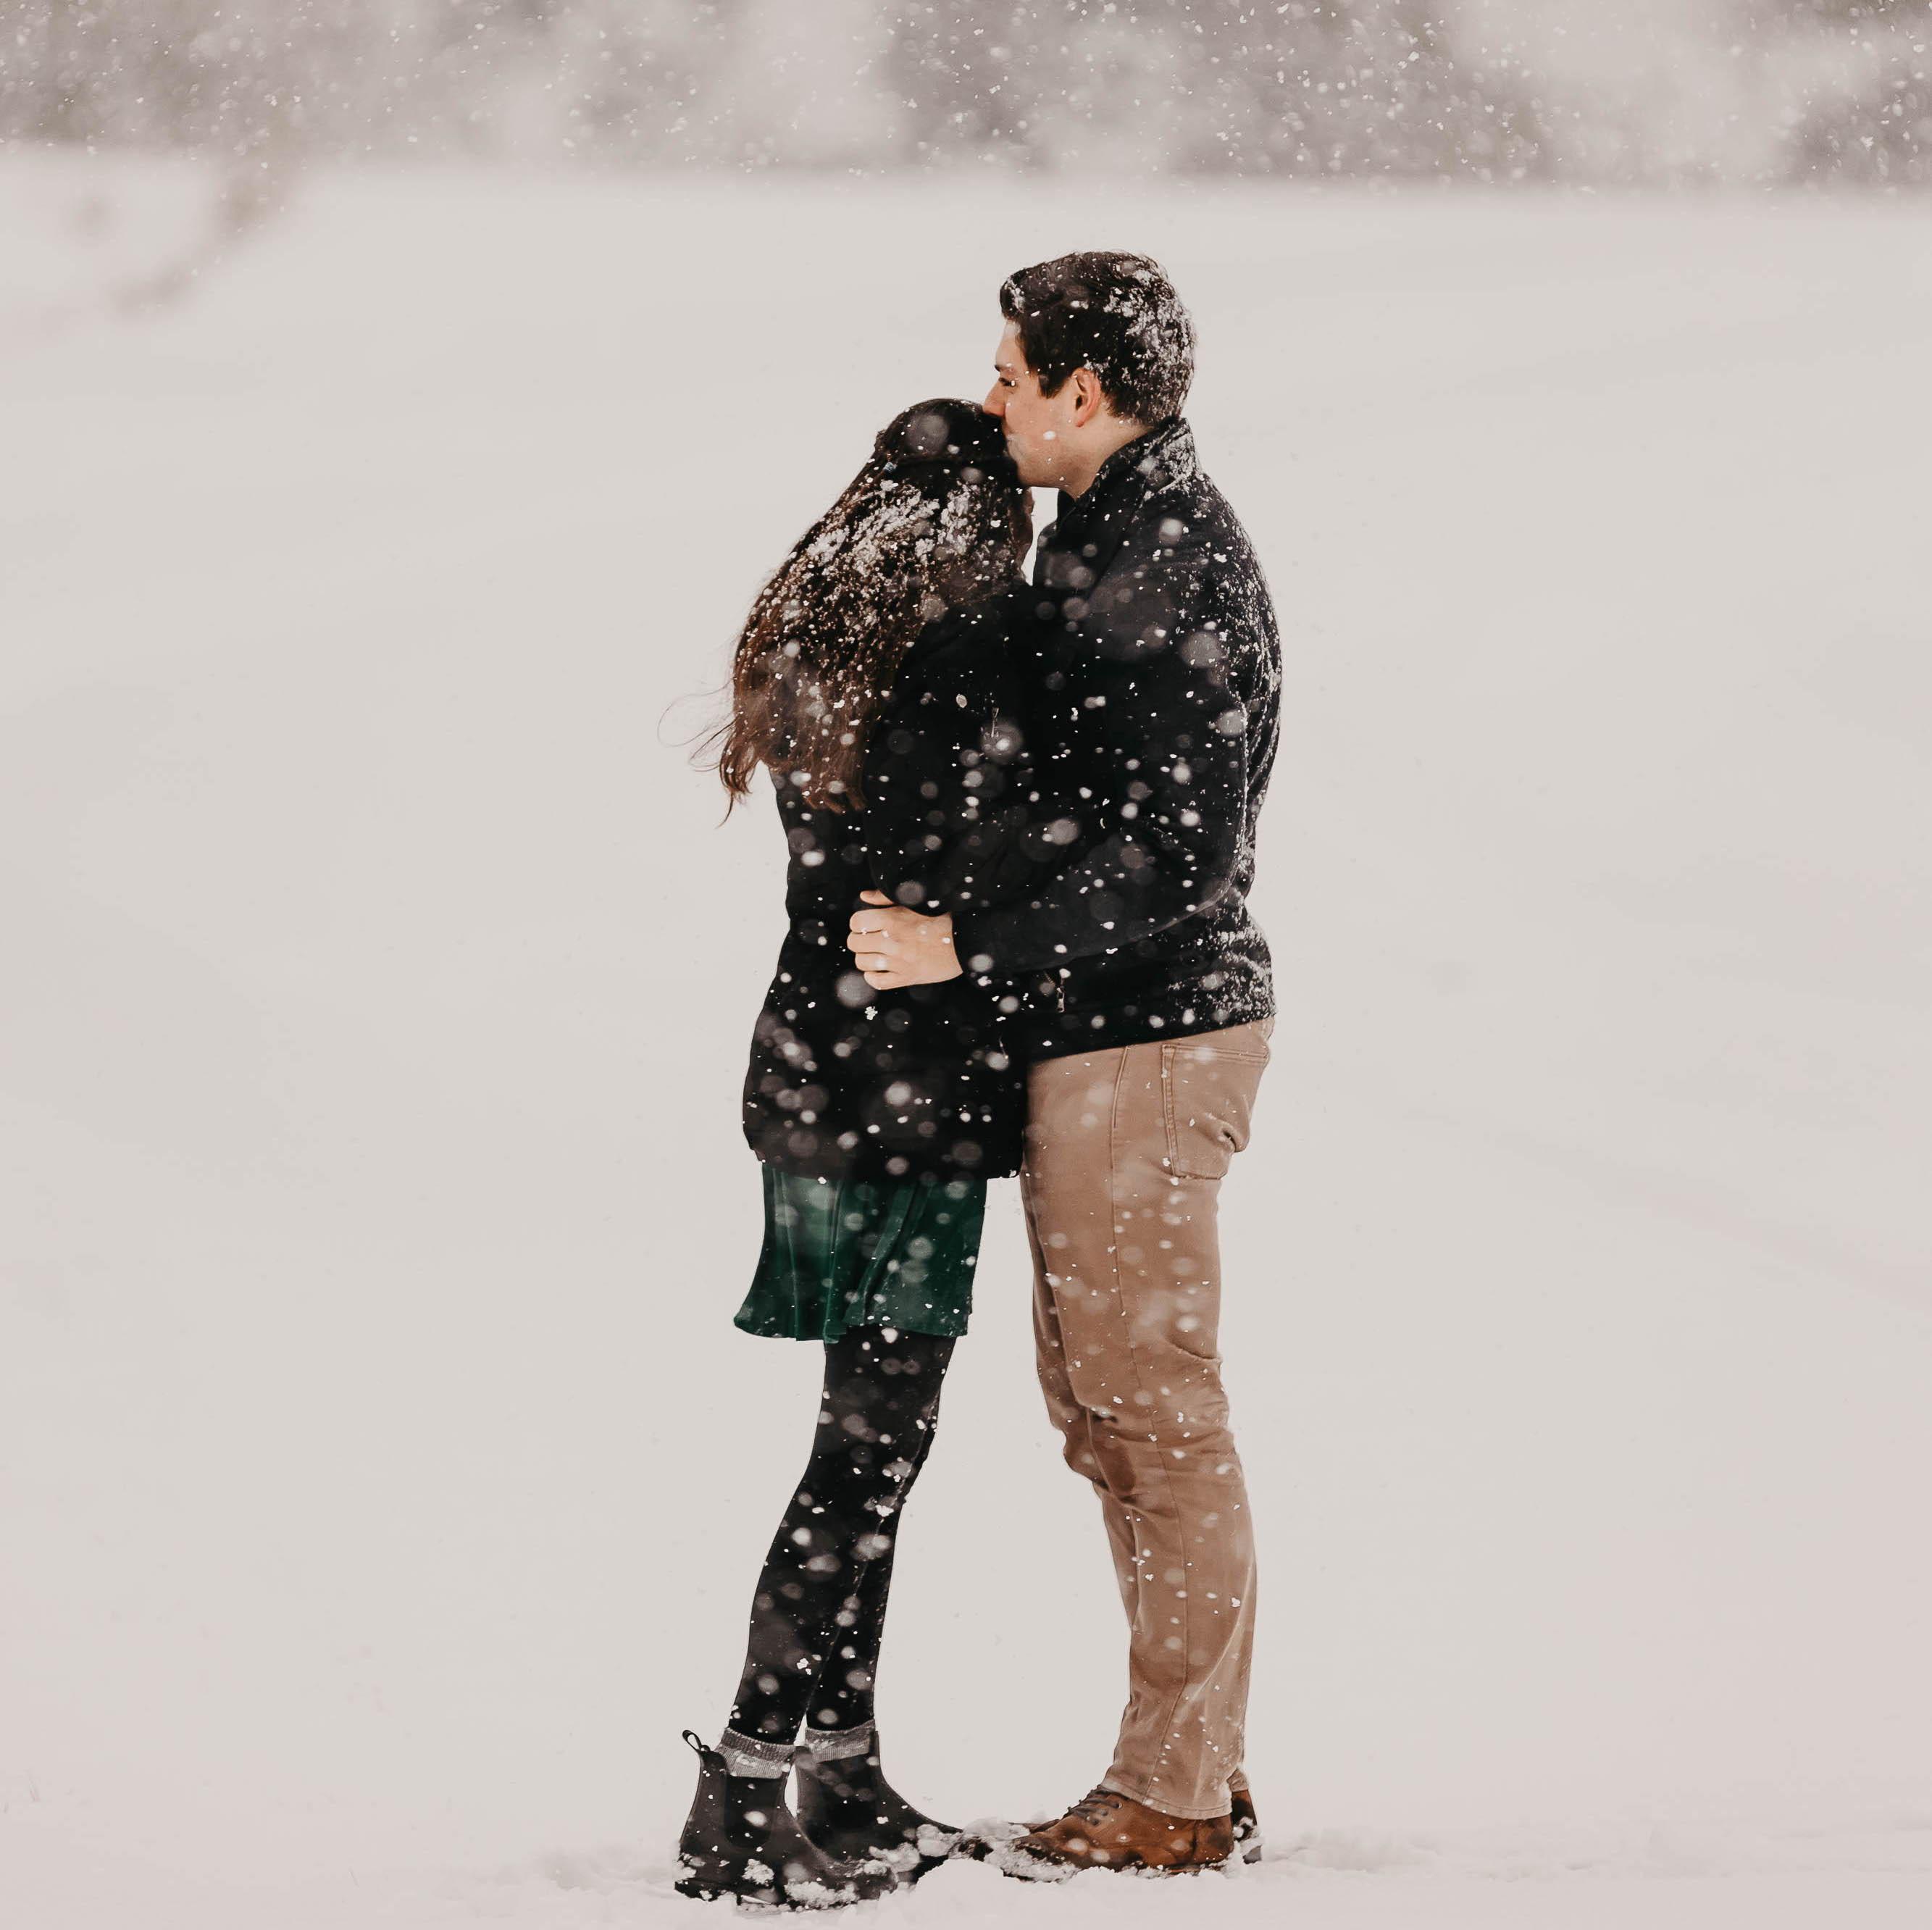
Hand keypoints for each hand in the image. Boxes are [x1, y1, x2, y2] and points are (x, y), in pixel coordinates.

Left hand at [847, 889, 962, 988]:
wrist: (965, 942)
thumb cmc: (941, 919)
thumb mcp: (914, 904)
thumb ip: (886, 898)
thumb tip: (864, 895)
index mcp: (892, 920)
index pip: (856, 922)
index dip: (859, 923)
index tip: (866, 925)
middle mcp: (892, 942)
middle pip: (855, 943)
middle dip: (859, 939)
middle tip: (869, 939)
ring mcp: (898, 962)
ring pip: (862, 963)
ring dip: (865, 957)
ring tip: (875, 953)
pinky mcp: (906, 978)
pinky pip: (876, 982)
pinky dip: (873, 976)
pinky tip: (879, 969)